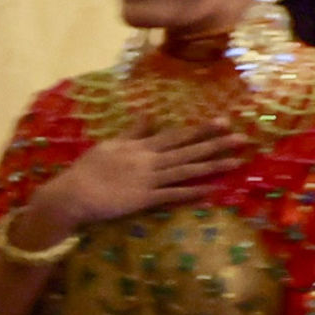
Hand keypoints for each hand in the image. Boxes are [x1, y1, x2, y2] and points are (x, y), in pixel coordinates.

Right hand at [20, 126, 250, 242]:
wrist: (72, 194)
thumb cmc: (87, 171)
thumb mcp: (110, 146)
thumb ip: (133, 133)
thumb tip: (149, 115)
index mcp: (139, 147)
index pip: (175, 135)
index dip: (200, 129)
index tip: (222, 121)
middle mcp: (148, 160)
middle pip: (187, 149)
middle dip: (216, 142)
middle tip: (242, 137)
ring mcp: (148, 179)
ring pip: (186, 170)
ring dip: (212, 165)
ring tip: (237, 161)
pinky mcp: (144, 199)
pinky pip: (172, 195)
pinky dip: (192, 192)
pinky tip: (212, 190)